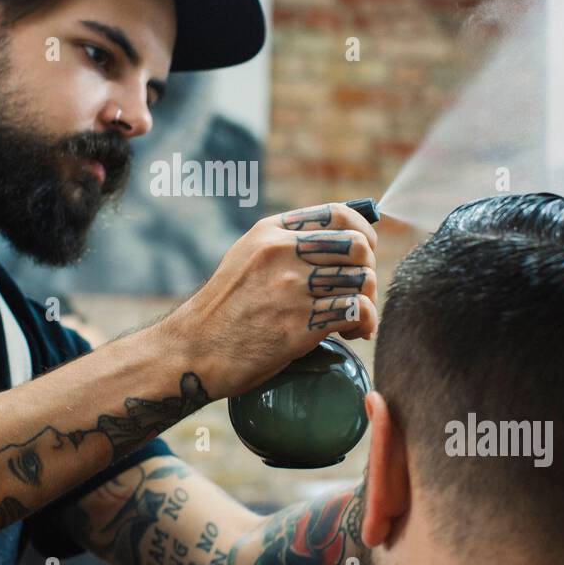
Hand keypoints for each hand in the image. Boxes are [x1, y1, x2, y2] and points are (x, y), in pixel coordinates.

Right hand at [164, 202, 378, 398]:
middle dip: (367, 271)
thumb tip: (342, 236)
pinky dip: (364, 322)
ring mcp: (291, 288)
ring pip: (361, 280)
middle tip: (358, 292)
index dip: (362, 232)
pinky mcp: (299, 325)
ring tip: (354, 318)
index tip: (364, 252)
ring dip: (368, 301)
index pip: (338, 215)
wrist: (195, 349)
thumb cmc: (226, 307)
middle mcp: (282, 254)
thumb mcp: (247, 257)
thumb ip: (286, 243)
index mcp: (271, 233)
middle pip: (357, 248)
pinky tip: (352, 333)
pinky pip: (356, 311)